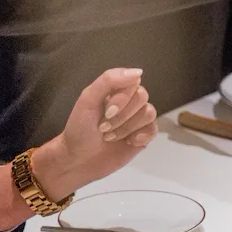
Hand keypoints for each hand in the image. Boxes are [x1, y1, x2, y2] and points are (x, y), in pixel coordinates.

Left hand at [32, 68, 158, 198]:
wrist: (77, 159)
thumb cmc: (79, 128)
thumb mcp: (87, 99)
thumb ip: (109, 80)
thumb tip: (138, 72)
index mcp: (117, 90)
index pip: (133, 82)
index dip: (122, 98)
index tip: (106, 112)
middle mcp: (130, 102)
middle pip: (142, 97)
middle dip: (122, 116)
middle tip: (104, 127)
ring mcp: (138, 120)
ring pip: (149, 113)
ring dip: (126, 127)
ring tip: (110, 137)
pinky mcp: (143, 137)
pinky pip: (153, 129)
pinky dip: (140, 136)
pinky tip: (127, 142)